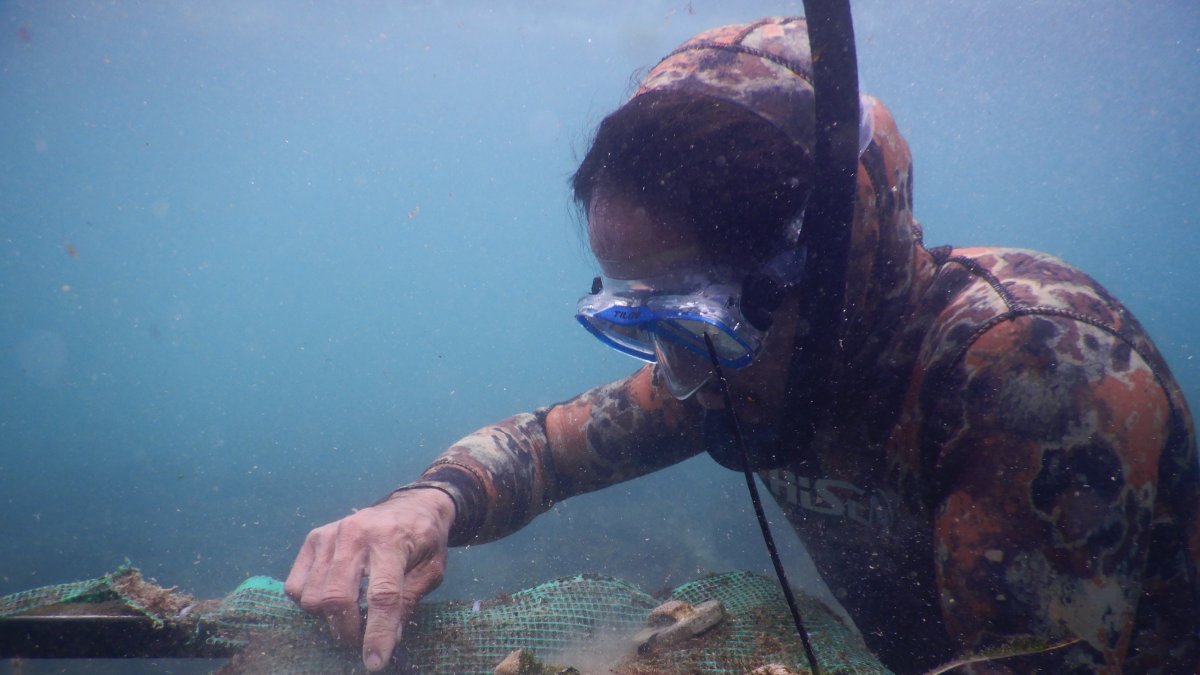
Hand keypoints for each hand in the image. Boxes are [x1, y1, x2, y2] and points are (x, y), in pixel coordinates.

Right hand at [285, 488, 454, 671]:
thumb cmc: (425, 540)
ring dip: (330, 619)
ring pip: (313, 596)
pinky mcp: (315, 538)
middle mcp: (356, 533)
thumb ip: (409, 601)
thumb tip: (388, 639)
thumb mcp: (431, 571)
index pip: (382, 595)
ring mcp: (331, 534)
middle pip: (337, 598)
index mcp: (392, 539)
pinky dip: (310, 601)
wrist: (412, 505)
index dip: (378, 634)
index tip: (375, 662)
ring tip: (351, 616)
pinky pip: (296, 585)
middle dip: (348, 632)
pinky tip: (333, 596)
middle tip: (362, 641)